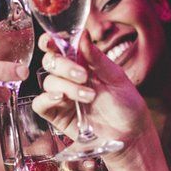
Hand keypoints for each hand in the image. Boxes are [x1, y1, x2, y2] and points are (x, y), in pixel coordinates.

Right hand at [31, 35, 153, 161]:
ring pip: (48, 82)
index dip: (51, 42)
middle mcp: (69, 78)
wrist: (130, 135)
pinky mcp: (57, 115)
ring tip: (89, 97)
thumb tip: (82, 35)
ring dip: (67, 86)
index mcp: (83, 63)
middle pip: (51, 62)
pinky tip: (60, 98)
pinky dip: (47, 98)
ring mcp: (62, 96)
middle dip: (64, 65)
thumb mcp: (116, 78)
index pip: (60, 48)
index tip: (51, 41)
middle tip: (83, 76)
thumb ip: (97, 59)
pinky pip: (40, 104)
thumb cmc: (126, 104)